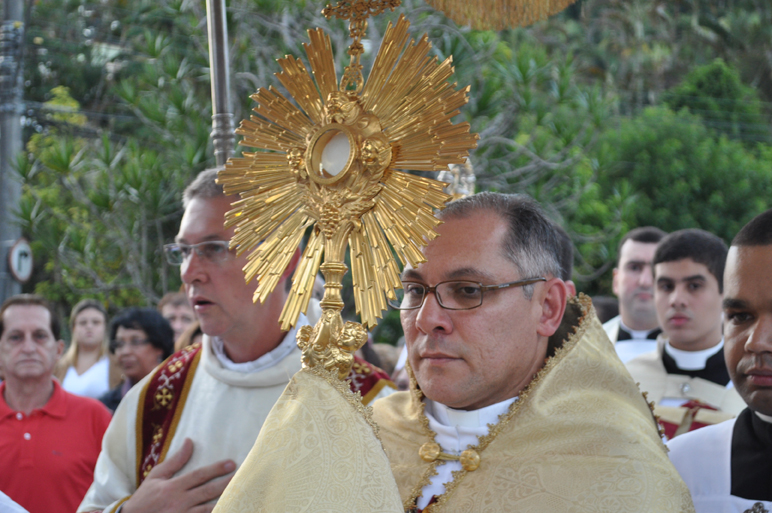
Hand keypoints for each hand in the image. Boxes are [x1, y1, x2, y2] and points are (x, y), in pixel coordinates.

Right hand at [121, 438, 235, 512]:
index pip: (199, 475)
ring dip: (224, 501)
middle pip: (208, 492)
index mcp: (173, 487)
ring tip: (240, 494)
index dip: (216, 469)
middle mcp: (179, 502)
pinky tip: (226, 508)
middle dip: (226, 483)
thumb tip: (189, 441)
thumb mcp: (156, 477)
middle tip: (242, 476)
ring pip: (207, 509)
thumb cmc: (145, 498)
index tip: (231, 463)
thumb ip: (175, 461)